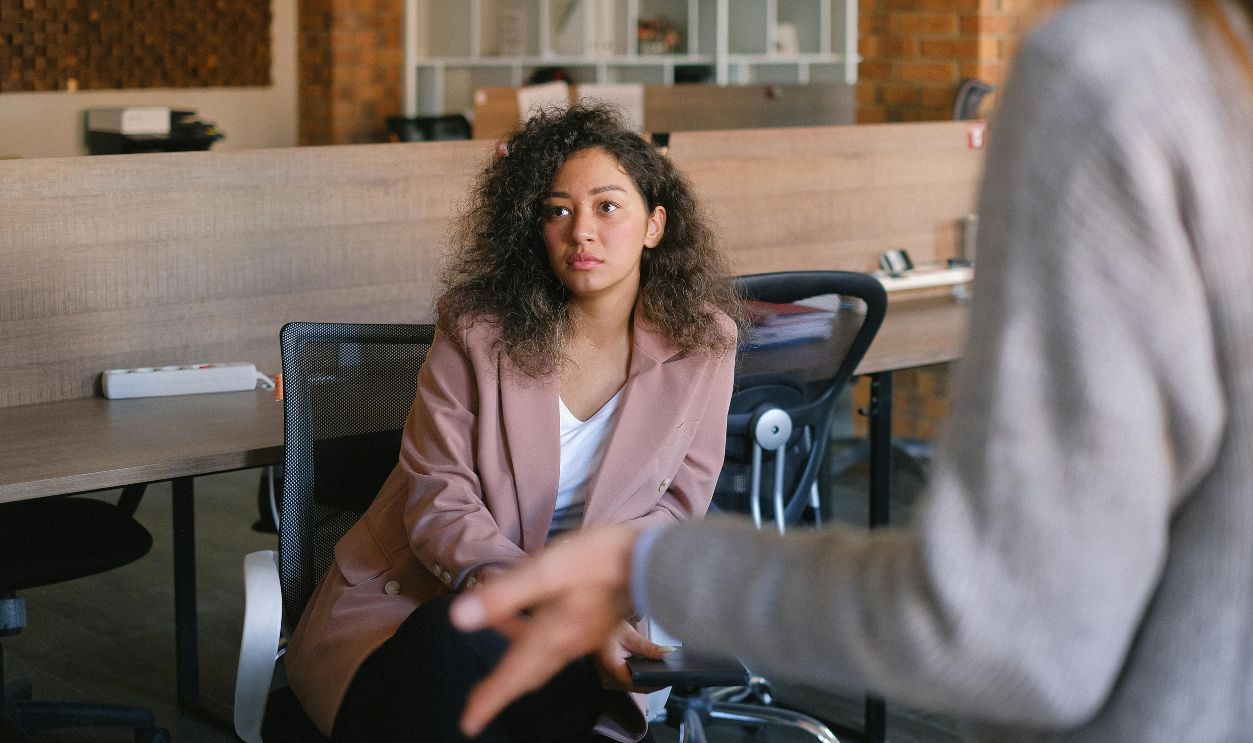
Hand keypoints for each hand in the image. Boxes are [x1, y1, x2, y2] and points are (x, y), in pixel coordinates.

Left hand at [449, 524, 642, 736]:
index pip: (513, 674)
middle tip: (479, 702)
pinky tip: (535, 617)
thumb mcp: (547, 571)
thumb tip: (460, 617)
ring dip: (520, 661)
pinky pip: (562, 641)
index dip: (490, 697)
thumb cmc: (602, 560)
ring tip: (498, 645)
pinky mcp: (597, 621)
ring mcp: (586, 634)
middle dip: (503, 687)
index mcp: (552, 635)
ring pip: (545, 657)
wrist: (655, 559)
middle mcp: (568, 643)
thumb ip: (505, 594)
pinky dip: (540, 639)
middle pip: (529, 672)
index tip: (469, 721)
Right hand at [592, 620, 675, 691]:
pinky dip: (639, 674)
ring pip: (633, 684)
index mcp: (611, 669)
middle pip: (636, 686)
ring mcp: (608, 679)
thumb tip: (668, 654)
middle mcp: (608, 679)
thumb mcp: (628, 635)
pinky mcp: (610, 676)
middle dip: (654, 680)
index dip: (655, 683)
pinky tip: (649, 666)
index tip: (670, 678)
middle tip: (671, 671)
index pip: (638, 684)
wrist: (588, 622)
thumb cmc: (605, 626)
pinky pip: (628, 679)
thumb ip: (648, 647)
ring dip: (647, 678)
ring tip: (663, 668)